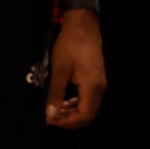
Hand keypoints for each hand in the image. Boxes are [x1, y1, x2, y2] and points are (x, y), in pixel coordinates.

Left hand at [45, 13, 105, 127]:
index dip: (67, 122)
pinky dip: (76, 104)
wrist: (84, 26)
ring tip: (54, 109)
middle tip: (51, 116)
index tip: (50, 119)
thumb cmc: (71, 45)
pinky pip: (88, 99)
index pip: (84, 116)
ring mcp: (99, 84)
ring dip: (72, 113)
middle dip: (69, 120)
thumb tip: (51, 113)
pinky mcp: (96, 80)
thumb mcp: (59, 70)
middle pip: (88, 115)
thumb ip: (56, 94)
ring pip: (88, 108)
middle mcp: (99, 89)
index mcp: (92, 87)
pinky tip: (63, 100)